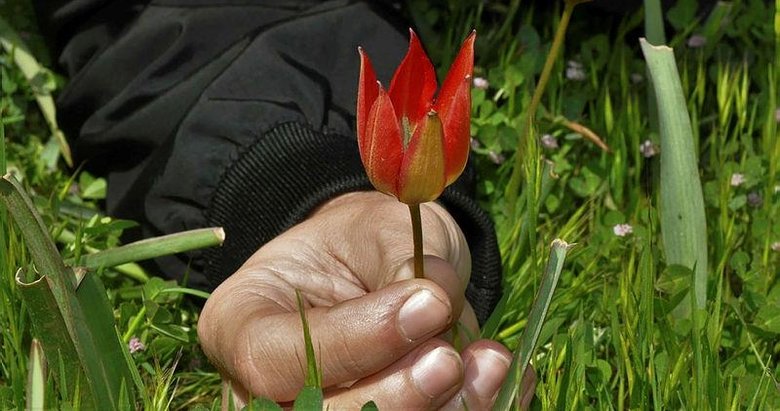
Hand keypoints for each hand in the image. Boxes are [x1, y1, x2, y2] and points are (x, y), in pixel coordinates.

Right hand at [198, 191, 533, 408]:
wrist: (381, 268)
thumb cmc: (362, 240)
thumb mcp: (377, 226)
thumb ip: (399, 258)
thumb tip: (435, 299)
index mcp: (241, 326)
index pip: (274, 359)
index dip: (353, 342)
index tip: (427, 304)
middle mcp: (265, 391)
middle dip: (395, 396)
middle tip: (451, 357)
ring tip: (490, 363)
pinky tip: (497, 382)